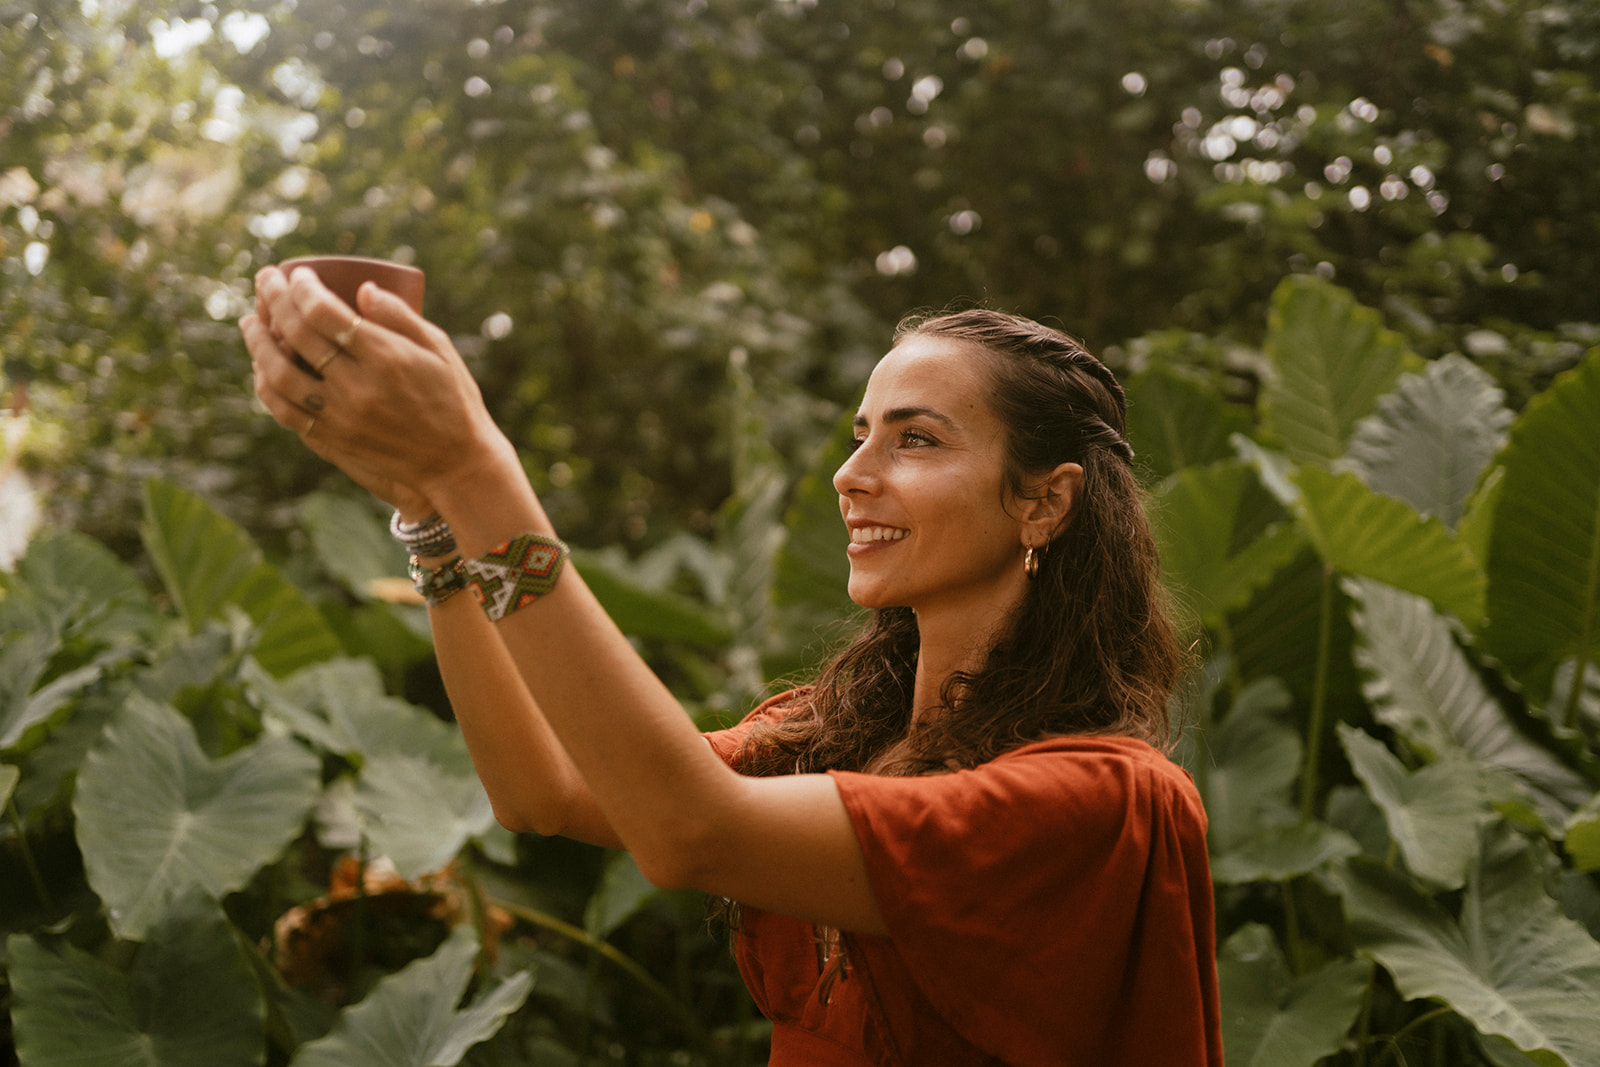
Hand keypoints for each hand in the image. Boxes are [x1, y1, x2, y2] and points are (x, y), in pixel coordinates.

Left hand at [242, 266, 515, 503]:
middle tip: (266, 282)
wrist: (456, 463)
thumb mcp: (440, 350)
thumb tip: (362, 288)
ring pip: (279, 375)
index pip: (325, 313)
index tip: (299, 274)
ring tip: (251, 321)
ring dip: (257, 344)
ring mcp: (340, 416)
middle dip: (274, 301)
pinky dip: (266, 386)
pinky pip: (285, 411)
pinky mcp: (333, 440)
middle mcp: (357, 387)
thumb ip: (400, 317)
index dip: (303, 288)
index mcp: (386, 358)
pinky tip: (262, 367)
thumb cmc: (454, 399)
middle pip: (297, 336)